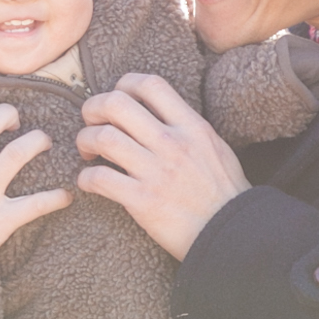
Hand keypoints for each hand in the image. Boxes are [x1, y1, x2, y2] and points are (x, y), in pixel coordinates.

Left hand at [75, 73, 249, 258]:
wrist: (233, 235)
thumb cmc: (224, 192)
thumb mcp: (214, 147)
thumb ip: (187, 127)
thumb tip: (160, 113)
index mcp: (191, 127)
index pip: (150, 85)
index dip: (124, 84)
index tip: (117, 97)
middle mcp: (172, 143)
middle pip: (116, 104)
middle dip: (93, 108)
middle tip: (90, 121)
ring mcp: (156, 171)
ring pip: (103, 138)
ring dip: (85, 141)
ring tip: (87, 152)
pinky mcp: (143, 201)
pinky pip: (99, 178)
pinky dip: (86, 178)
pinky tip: (89, 182)